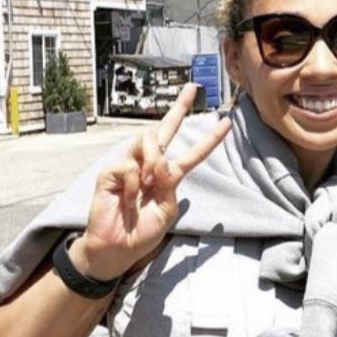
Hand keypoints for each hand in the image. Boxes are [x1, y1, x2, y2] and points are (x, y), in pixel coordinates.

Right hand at [70, 84, 231, 281]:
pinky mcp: (110, 172)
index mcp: (166, 176)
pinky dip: (133, 183)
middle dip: (179, 108)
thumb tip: (163, 161)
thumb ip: (170, 185)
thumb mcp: (166, 211)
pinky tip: (128, 198)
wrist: (117, 248)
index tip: (225, 123)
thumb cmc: (141, 232)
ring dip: (153, 158)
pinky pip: (129, 166)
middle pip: (164, 129)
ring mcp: (129, 166)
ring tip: (148, 182)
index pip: (190, 153)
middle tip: (193, 88)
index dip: (208, 139)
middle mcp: (148, 165)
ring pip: (148, 139)